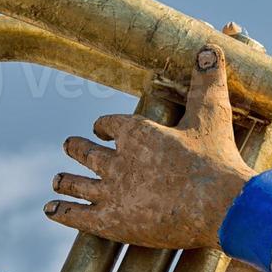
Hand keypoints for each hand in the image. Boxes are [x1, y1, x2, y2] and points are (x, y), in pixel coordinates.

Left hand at [46, 45, 254, 249]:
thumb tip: (210, 48)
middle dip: (77, 148)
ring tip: (57, 179)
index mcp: (136, 132)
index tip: (101, 128)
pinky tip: (49, 209)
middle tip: (70, 146)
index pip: (108, 124)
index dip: (103, 125)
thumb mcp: (213, 113)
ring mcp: (111, 193)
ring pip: (76, 183)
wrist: (222, 206)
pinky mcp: (112, 223)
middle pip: (86, 152)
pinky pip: (76, 216)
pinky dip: (61, 211)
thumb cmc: (218, 158)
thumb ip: (208, 80)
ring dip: (65, 180)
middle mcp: (117, 160)